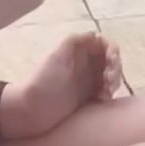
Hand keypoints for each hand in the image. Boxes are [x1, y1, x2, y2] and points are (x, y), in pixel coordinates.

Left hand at [2, 32, 122, 138]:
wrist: (29, 111)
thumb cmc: (42, 82)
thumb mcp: (57, 57)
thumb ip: (74, 41)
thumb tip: (94, 34)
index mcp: (78, 51)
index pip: (104, 44)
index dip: (112, 51)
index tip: (111, 62)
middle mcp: (84, 64)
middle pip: (110, 61)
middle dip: (115, 69)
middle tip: (109, 82)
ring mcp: (86, 81)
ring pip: (110, 76)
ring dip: (114, 82)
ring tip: (105, 94)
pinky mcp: (86, 98)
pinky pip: (105, 92)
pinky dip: (108, 94)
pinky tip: (102, 100)